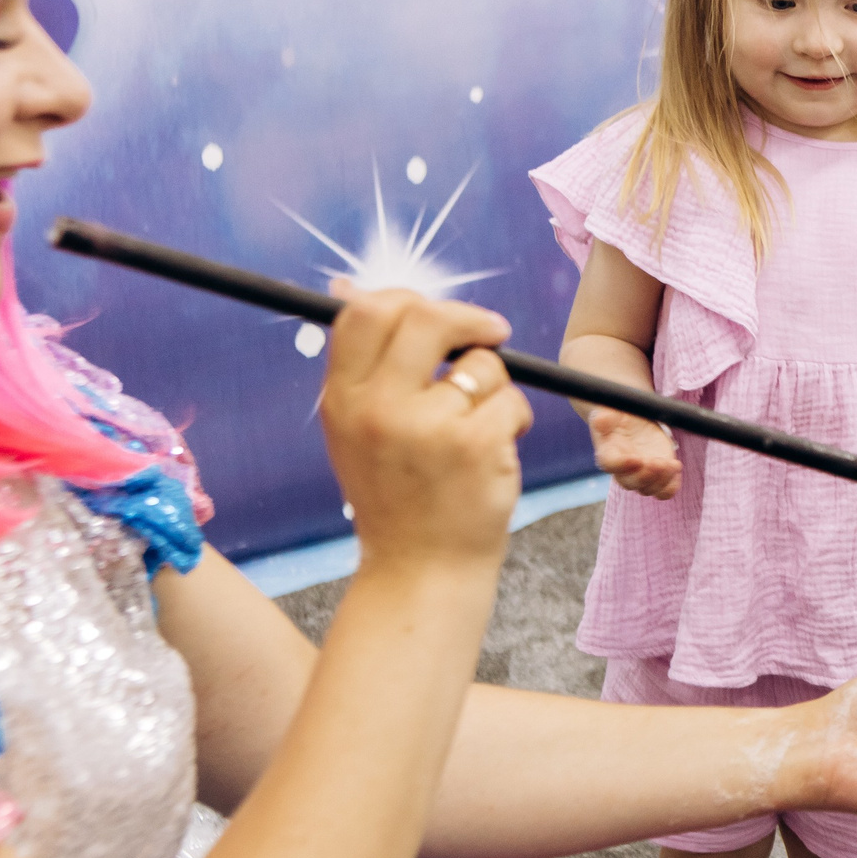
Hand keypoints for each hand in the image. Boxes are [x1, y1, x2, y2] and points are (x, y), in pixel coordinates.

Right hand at [320, 285, 532, 571]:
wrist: (421, 571)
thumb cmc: (399, 496)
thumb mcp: (358, 430)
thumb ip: (364, 366)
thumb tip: (351, 287)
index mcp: (342, 400)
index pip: (363, 312)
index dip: (407, 300)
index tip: (437, 314)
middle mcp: (377, 408)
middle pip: (425, 317)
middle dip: (467, 319)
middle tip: (493, 333)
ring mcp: (427, 425)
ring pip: (482, 363)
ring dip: (496, 387)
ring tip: (479, 428)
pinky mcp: (475, 444)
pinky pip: (511, 400)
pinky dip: (514, 419)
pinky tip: (495, 454)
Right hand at [589, 407, 681, 498]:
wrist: (631, 420)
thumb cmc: (617, 416)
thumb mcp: (608, 411)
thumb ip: (604, 417)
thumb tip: (601, 420)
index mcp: (608, 453)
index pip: (610, 465)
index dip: (622, 465)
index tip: (636, 459)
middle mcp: (623, 470)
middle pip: (630, 483)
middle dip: (645, 476)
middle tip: (657, 462)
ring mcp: (641, 474)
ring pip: (649, 489)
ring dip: (661, 481)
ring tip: (671, 464)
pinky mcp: (658, 474)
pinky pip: (664, 490)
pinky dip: (672, 484)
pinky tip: (676, 466)